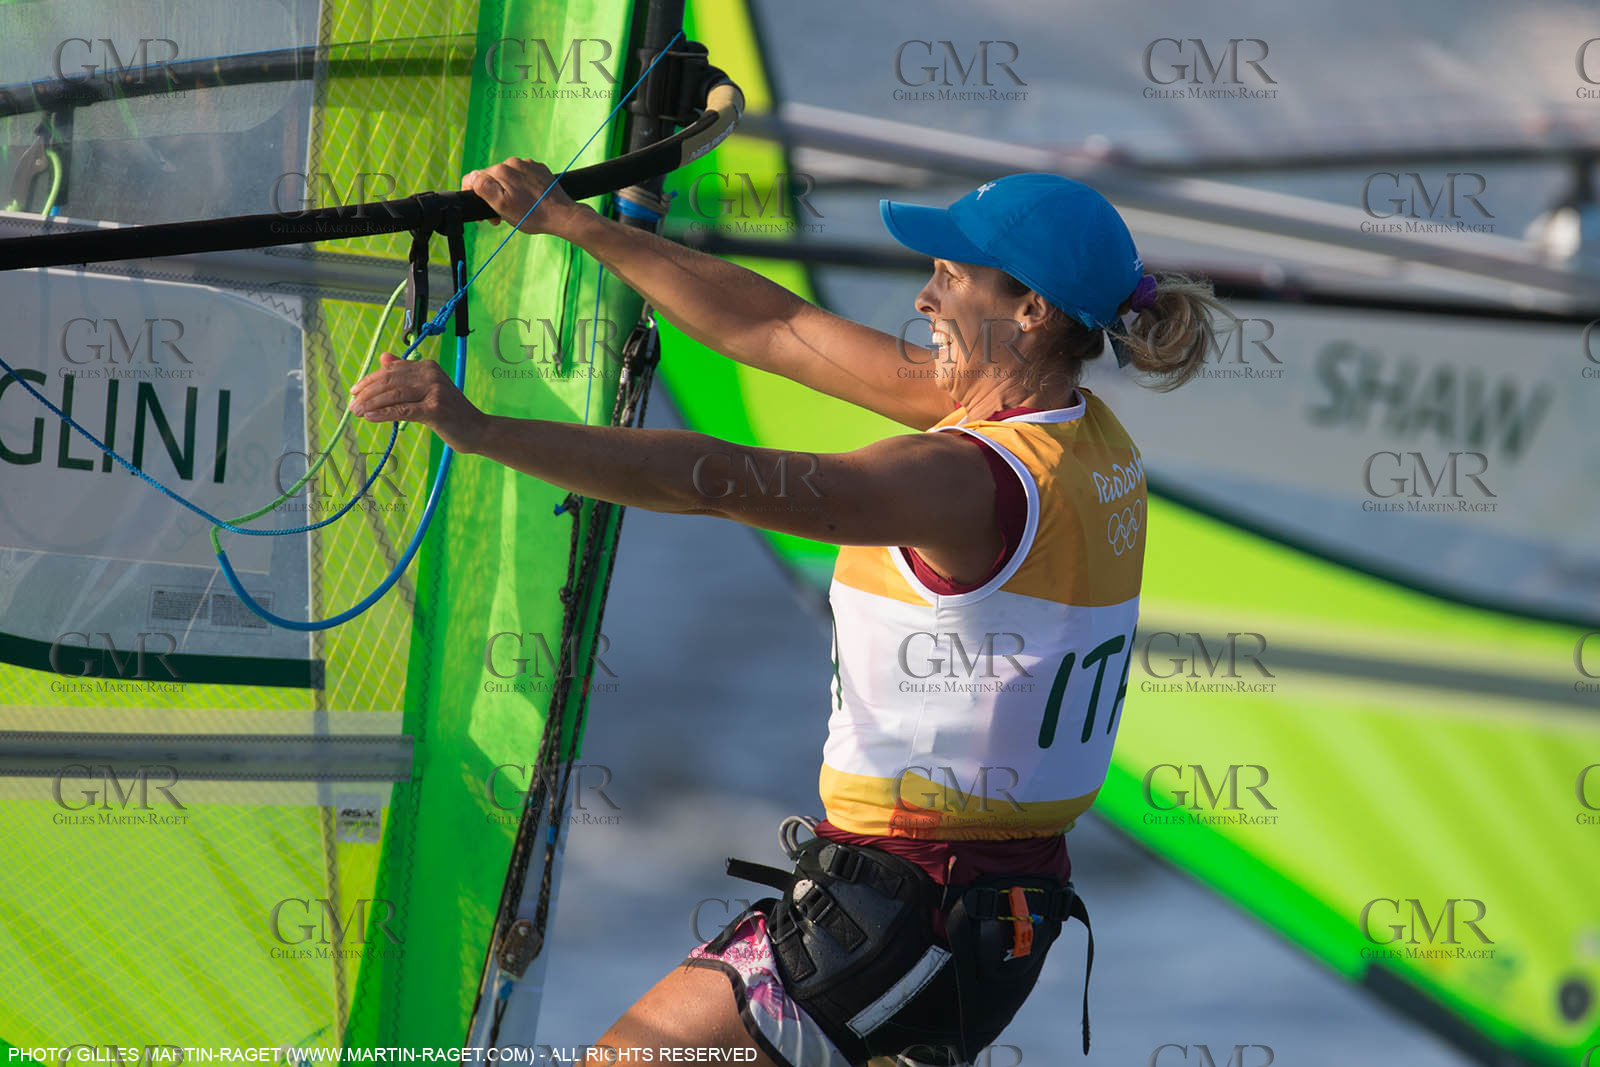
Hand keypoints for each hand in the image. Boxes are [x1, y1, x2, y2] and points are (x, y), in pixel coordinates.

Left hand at [348, 353, 488, 453]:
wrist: (477, 429)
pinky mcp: (436, 409)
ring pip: (394, 395)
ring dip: (371, 404)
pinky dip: (384, 413)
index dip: (369, 380)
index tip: (354, 391)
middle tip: (352, 405)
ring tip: (357, 412)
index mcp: (427, 367)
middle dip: (367, 393)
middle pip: (390, 381)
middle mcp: (431, 374)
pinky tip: (370, 417)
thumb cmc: (451, 412)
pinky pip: (403, 410)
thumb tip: (384, 358)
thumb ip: (406, 373)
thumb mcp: (428, 388)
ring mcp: (434, 391)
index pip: (391, 370)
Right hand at [462, 157, 584, 235]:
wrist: (562, 215)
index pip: (474, 177)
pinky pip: (522, 177)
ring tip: (515, 209)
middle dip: (491, 196)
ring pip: (506, 177)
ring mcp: (528, 165)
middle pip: (491, 178)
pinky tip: (527, 200)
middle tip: (499, 217)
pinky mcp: (539, 170)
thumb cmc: (532, 215)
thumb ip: (483, 188)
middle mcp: (513, 162)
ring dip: (506, 192)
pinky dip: (520, 188)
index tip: (482, 213)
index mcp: (501, 170)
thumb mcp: (502, 207)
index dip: (473, 195)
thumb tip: (472, 177)